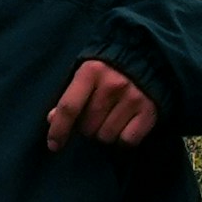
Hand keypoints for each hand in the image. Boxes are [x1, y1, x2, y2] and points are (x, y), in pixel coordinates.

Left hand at [45, 53, 160, 154]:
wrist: (149, 56)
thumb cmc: (110, 67)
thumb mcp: (87, 73)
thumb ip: (70, 95)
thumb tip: (52, 119)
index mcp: (91, 71)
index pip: (69, 107)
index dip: (59, 130)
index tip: (54, 145)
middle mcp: (112, 84)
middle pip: (88, 127)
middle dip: (87, 127)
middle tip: (96, 116)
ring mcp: (133, 98)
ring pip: (106, 137)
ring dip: (105, 133)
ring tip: (112, 117)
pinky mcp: (149, 110)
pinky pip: (127, 140)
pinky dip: (124, 138)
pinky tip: (126, 123)